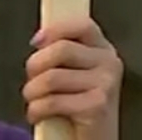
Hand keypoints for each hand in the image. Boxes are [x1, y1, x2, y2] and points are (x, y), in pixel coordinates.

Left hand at [23, 17, 121, 135]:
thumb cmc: (77, 105)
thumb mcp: (74, 72)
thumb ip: (62, 52)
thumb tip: (39, 39)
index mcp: (104, 49)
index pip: (82, 25)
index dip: (56, 30)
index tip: (35, 42)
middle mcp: (110, 63)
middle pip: (61, 49)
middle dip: (35, 66)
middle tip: (31, 82)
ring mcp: (106, 84)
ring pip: (52, 77)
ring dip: (32, 92)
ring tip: (33, 101)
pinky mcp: (98, 106)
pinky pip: (52, 101)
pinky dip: (36, 110)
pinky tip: (37, 115)